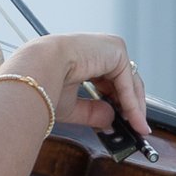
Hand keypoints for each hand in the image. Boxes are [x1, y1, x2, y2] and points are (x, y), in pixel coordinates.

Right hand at [20, 34, 150, 147]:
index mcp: (86, 58)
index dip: (119, 103)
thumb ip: (94, 112)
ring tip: (136, 128)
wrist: (38, 70)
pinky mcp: (116, 49)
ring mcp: (109, 47)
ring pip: (129, 82)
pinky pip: (128, 81)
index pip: (111, 81)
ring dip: (134, 107)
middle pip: (124, 81)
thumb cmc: (43, 83)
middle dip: (130, 107)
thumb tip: (111, 120)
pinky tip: (132, 119)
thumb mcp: (73, 105)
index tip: (126, 123)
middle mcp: (99, 50)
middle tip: (135, 128)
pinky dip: (131, 102)